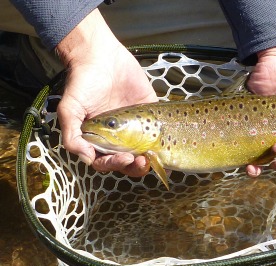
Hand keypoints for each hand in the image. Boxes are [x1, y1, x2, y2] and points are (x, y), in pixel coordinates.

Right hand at [56, 9, 157, 176]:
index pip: (106, 161)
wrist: (100, 55)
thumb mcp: (70, 108)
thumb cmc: (82, 81)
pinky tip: (171, 153)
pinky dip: (166, 145)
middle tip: (143, 161)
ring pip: (144, 152)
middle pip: (128, 162)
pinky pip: (160, 132)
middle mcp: (116, 137)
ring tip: (157, 159)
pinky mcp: (150, 113)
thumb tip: (86, 158)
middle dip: (136, 166)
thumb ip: (72, 135)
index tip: (126, 158)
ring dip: (151, 160)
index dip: (115, 164)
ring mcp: (135, 127)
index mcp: (97, 139)